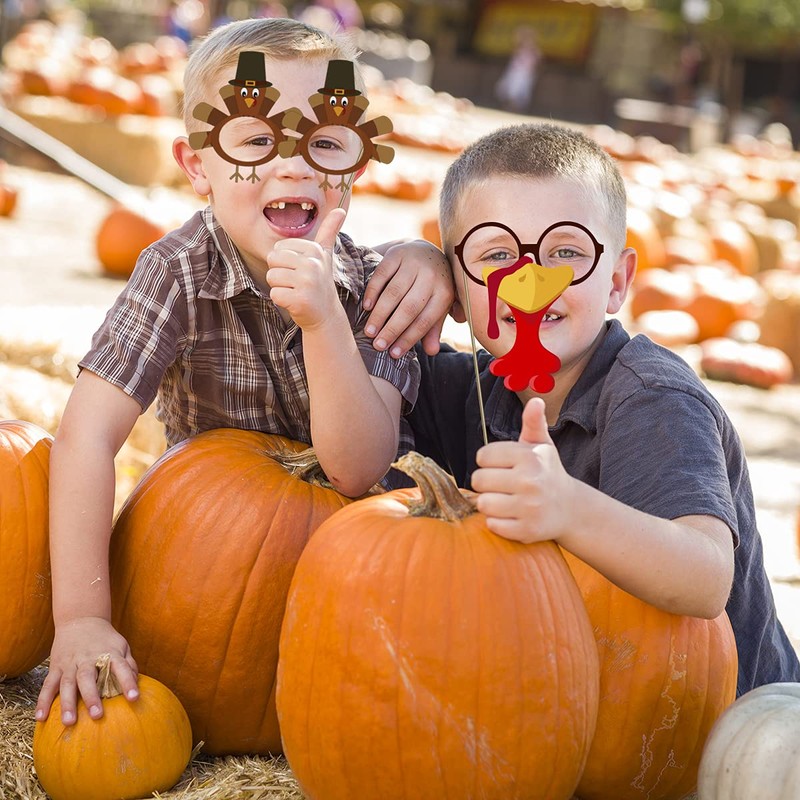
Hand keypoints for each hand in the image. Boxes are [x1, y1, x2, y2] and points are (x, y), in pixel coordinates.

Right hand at [35, 617, 138, 724]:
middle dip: (92, 697)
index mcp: (109, 653)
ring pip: (67, 683)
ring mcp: (70, 663)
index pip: (121, 668)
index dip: (128, 682)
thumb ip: (129, 665)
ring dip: (67, 703)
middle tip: (97, 715)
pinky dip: (43, 701)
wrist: (81, 619)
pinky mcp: (56, 666)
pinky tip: (40, 717)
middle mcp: (89, 658)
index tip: (134, 698)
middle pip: (88, 677)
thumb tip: (138, 685)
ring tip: (69, 722)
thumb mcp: (121, 646)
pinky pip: (48, 685)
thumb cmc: (105, 639)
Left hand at [267, 208, 346, 330]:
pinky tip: (295, 302)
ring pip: (271, 278)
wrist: (326, 315)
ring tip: (296, 291)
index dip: (284, 262)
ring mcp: (308, 283)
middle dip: (279, 274)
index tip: (300, 271)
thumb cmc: (319, 282)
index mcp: (315, 250)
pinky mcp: (301, 300)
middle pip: (272, 260)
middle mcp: (313, 264)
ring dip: (280, 287)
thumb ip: (329, 231)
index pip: (278, 248)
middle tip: (296, 283)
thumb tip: (341, 209)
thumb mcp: (325, 255)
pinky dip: (281, 300)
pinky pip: (274, 294)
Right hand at [362, 240, 453, 357]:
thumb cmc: (431, 287)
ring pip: (394, 293)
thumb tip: (432, 352)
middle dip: (392, 329)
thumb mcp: (438, 306)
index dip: (409, 338)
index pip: (425, 320)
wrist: (425, 250)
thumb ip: (433, 328)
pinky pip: (382, 275)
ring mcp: (413, 263)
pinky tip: (366, 307)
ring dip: (380, 314)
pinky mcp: (397, 254)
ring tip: (369, 332)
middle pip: (409, 308)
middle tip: (378, 346)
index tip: (394, 353)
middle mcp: (431, 276)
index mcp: (444, 293)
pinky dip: (373, 292)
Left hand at [471, 398, 574, 543]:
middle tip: (500, 484)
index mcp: (529, 457)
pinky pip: (493, 525)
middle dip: (485, 483)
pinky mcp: (527, 530)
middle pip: (478, 480)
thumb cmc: (547, 472)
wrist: (570, 508)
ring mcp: (529, 508)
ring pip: (483, 504)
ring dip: (489, 503)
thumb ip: (533, 422)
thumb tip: (536, 401)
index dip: (487, 461)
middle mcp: (530, 481)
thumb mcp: (541, 446)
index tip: (500, 466)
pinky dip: (497, 522)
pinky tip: (510, 515)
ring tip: (503, 500)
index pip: (482, 456)